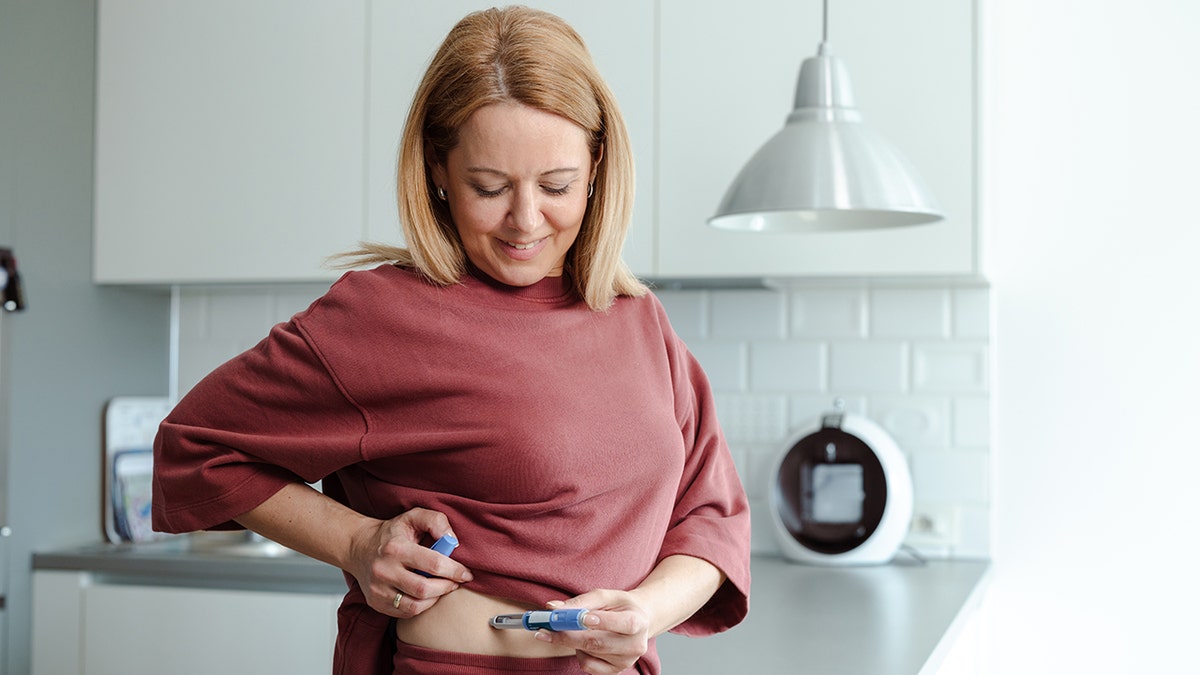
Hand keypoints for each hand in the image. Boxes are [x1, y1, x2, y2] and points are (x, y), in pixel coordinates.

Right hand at [346, 507, 472, 618]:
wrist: (359, 547)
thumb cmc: (392, 533)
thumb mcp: (413, 516)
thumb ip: (435, 521)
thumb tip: (452, 540)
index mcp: (396, 548)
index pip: (433, 564)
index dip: (455, 571)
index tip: (466, 573)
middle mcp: (384, 570)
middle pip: (424, 589)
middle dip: (447, 587)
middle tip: (456, 582)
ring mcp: (378, 589)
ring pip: (415, 605)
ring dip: (435, 599)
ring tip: (442, 588)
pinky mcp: (376, 603)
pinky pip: (405, 613)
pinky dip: (421, 606)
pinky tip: (426, 595)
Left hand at [535, 591, 650, 674]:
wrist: (635, 621)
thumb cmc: (618, 606)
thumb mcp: (604, 596)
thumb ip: (580, 602)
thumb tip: (552, 608)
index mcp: (638, 621)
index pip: (624, 624)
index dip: (601, 621)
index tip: (579, 617)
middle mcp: (635, 645)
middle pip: (599, 643)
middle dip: (569, 634)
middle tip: (547, 627)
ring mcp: (626, 661)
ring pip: (589, 653)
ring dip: (573, 641)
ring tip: (578, 628)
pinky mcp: (615, 671)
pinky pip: (588, 666)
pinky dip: (580, 653)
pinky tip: (585, 643)